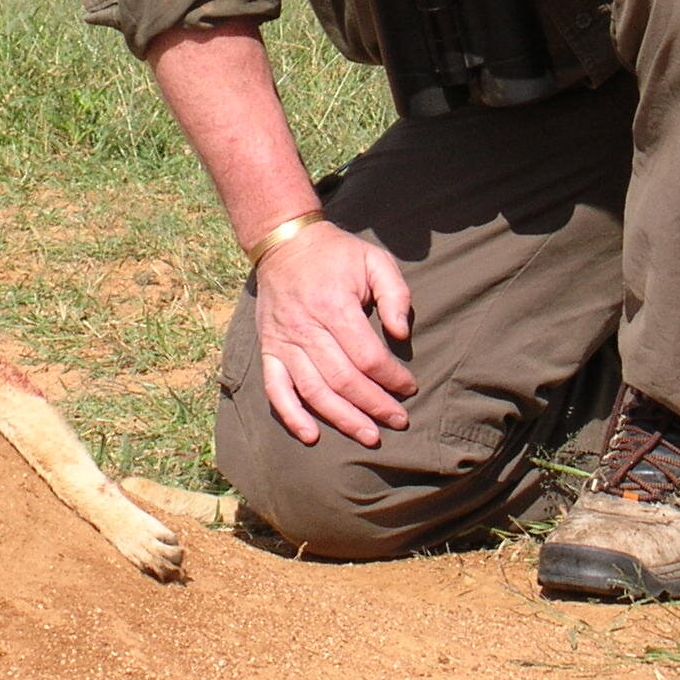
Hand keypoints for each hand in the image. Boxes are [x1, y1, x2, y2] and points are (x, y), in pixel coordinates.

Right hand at [252, 221, 416, 447]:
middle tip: (398, 420)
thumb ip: (395, 294)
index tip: (410, 388)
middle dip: (374, 405)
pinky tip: (312, 436)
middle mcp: (305, 327)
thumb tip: (402, 334)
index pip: (367, 356)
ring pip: (314, 391)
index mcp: (334, 304)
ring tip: (370, 436)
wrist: (285, 243)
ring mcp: (283, 341)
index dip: (392, 378)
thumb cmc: (337, 255)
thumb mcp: (374, 259)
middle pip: (343, 379)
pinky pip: (275, 389)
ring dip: (343, 419)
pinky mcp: (269, 349)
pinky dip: (292, 415)